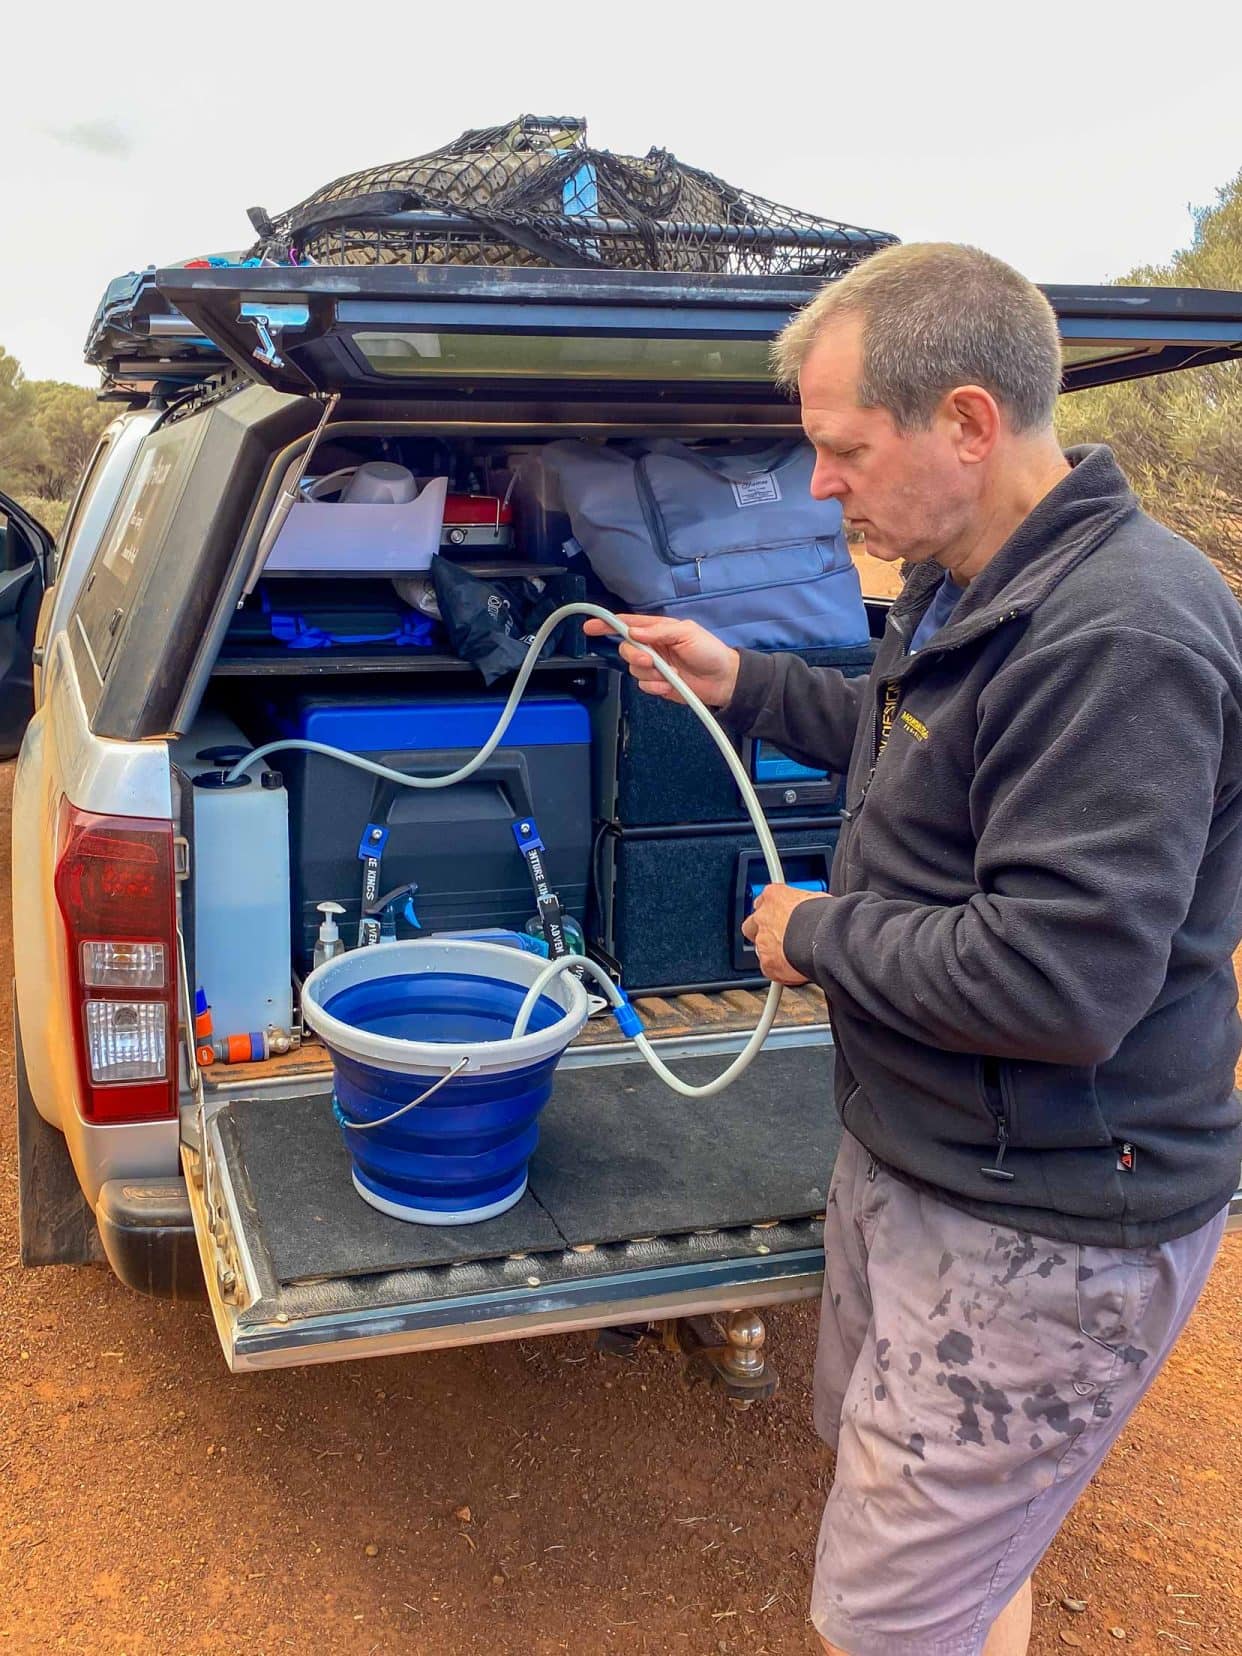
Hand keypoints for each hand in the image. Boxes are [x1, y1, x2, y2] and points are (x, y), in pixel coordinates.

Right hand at [582, 613, 740, 707]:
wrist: (723, 680)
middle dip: (634, 656)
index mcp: (657, 630)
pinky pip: (643, 685)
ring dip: (650, 673)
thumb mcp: (687, 633)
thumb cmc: (709, 651)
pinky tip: (670, 685)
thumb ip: (659, 631)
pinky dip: (656, 686)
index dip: (607, 624)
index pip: (627, 624)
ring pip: (633, 669)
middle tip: (651, 661)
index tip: (590, 626)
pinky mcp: (657, 684)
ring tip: (671, 675)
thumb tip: (633, 632)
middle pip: (625, 649)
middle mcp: (651, 647)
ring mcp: (654, 667)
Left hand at [741, 884, 822, 986]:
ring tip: (794, 956)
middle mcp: (763, 918)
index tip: (783, 916)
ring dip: (773, 952)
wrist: (826, 938)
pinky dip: (780, 971)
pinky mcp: (768, 964)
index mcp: (774, 896)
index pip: (765, 902)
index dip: (774, 912)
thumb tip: (812, 910)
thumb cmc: (825, 915)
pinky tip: (796, 969)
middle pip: (753, 925)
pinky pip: (770, 969)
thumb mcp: (816, 898)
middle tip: (781, 937)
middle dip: (763, 932)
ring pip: (761, 949)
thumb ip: (804, 905)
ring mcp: (763, 942)